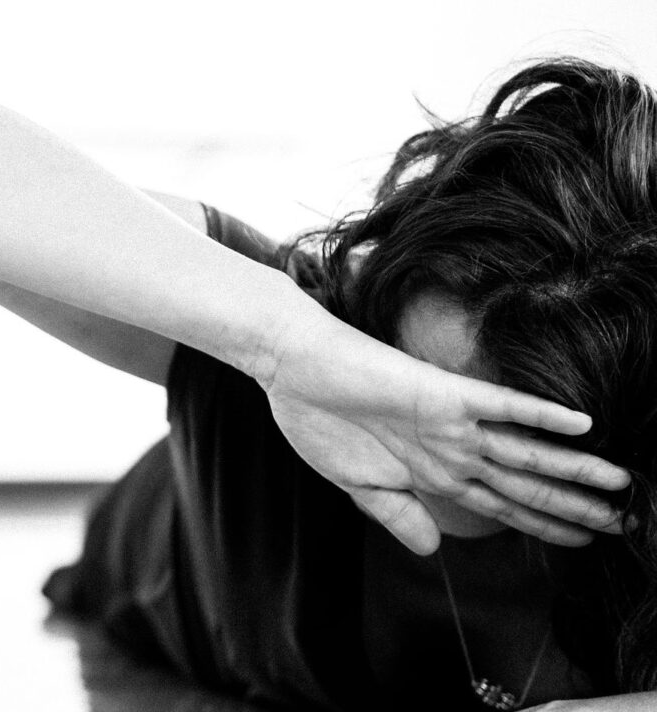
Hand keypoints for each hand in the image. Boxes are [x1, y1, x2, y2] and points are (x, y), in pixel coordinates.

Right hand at [262, 293, 628, 554]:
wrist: (291, 366)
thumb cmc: (317, 418)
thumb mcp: (356, 485)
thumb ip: (397, 514)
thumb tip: (433, 550)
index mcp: (431, 469)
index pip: (501, 504)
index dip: (543, 524)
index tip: (584, 541)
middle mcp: (451, 447)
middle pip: (524, 483)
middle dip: (574, 507)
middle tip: (625, 523)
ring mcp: (450, 421)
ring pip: (524, 451)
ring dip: (573, 470)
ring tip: (620, 485)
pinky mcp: (441, 393)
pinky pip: (500, 404)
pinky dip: (539, 414)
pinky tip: (579, 423)